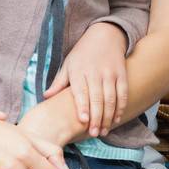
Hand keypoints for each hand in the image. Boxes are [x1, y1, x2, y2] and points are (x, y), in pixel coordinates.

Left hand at [44, 21, 127, 135]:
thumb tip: (45, 97)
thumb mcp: (68, 64)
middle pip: (97, 98)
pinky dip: (121, 107)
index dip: (83, 107)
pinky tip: (117, 119)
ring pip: (111, 98)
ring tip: (104, 131)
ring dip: (109, 116)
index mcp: (79, 71)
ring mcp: (110, 73)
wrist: (105, 34)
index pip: (81, 92)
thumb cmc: (83, 53)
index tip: (84, 121)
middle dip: (97, 117)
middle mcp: (96, 72)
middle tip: (95, 133)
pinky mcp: (122, 74)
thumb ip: (59, 82)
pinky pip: (123, 93)